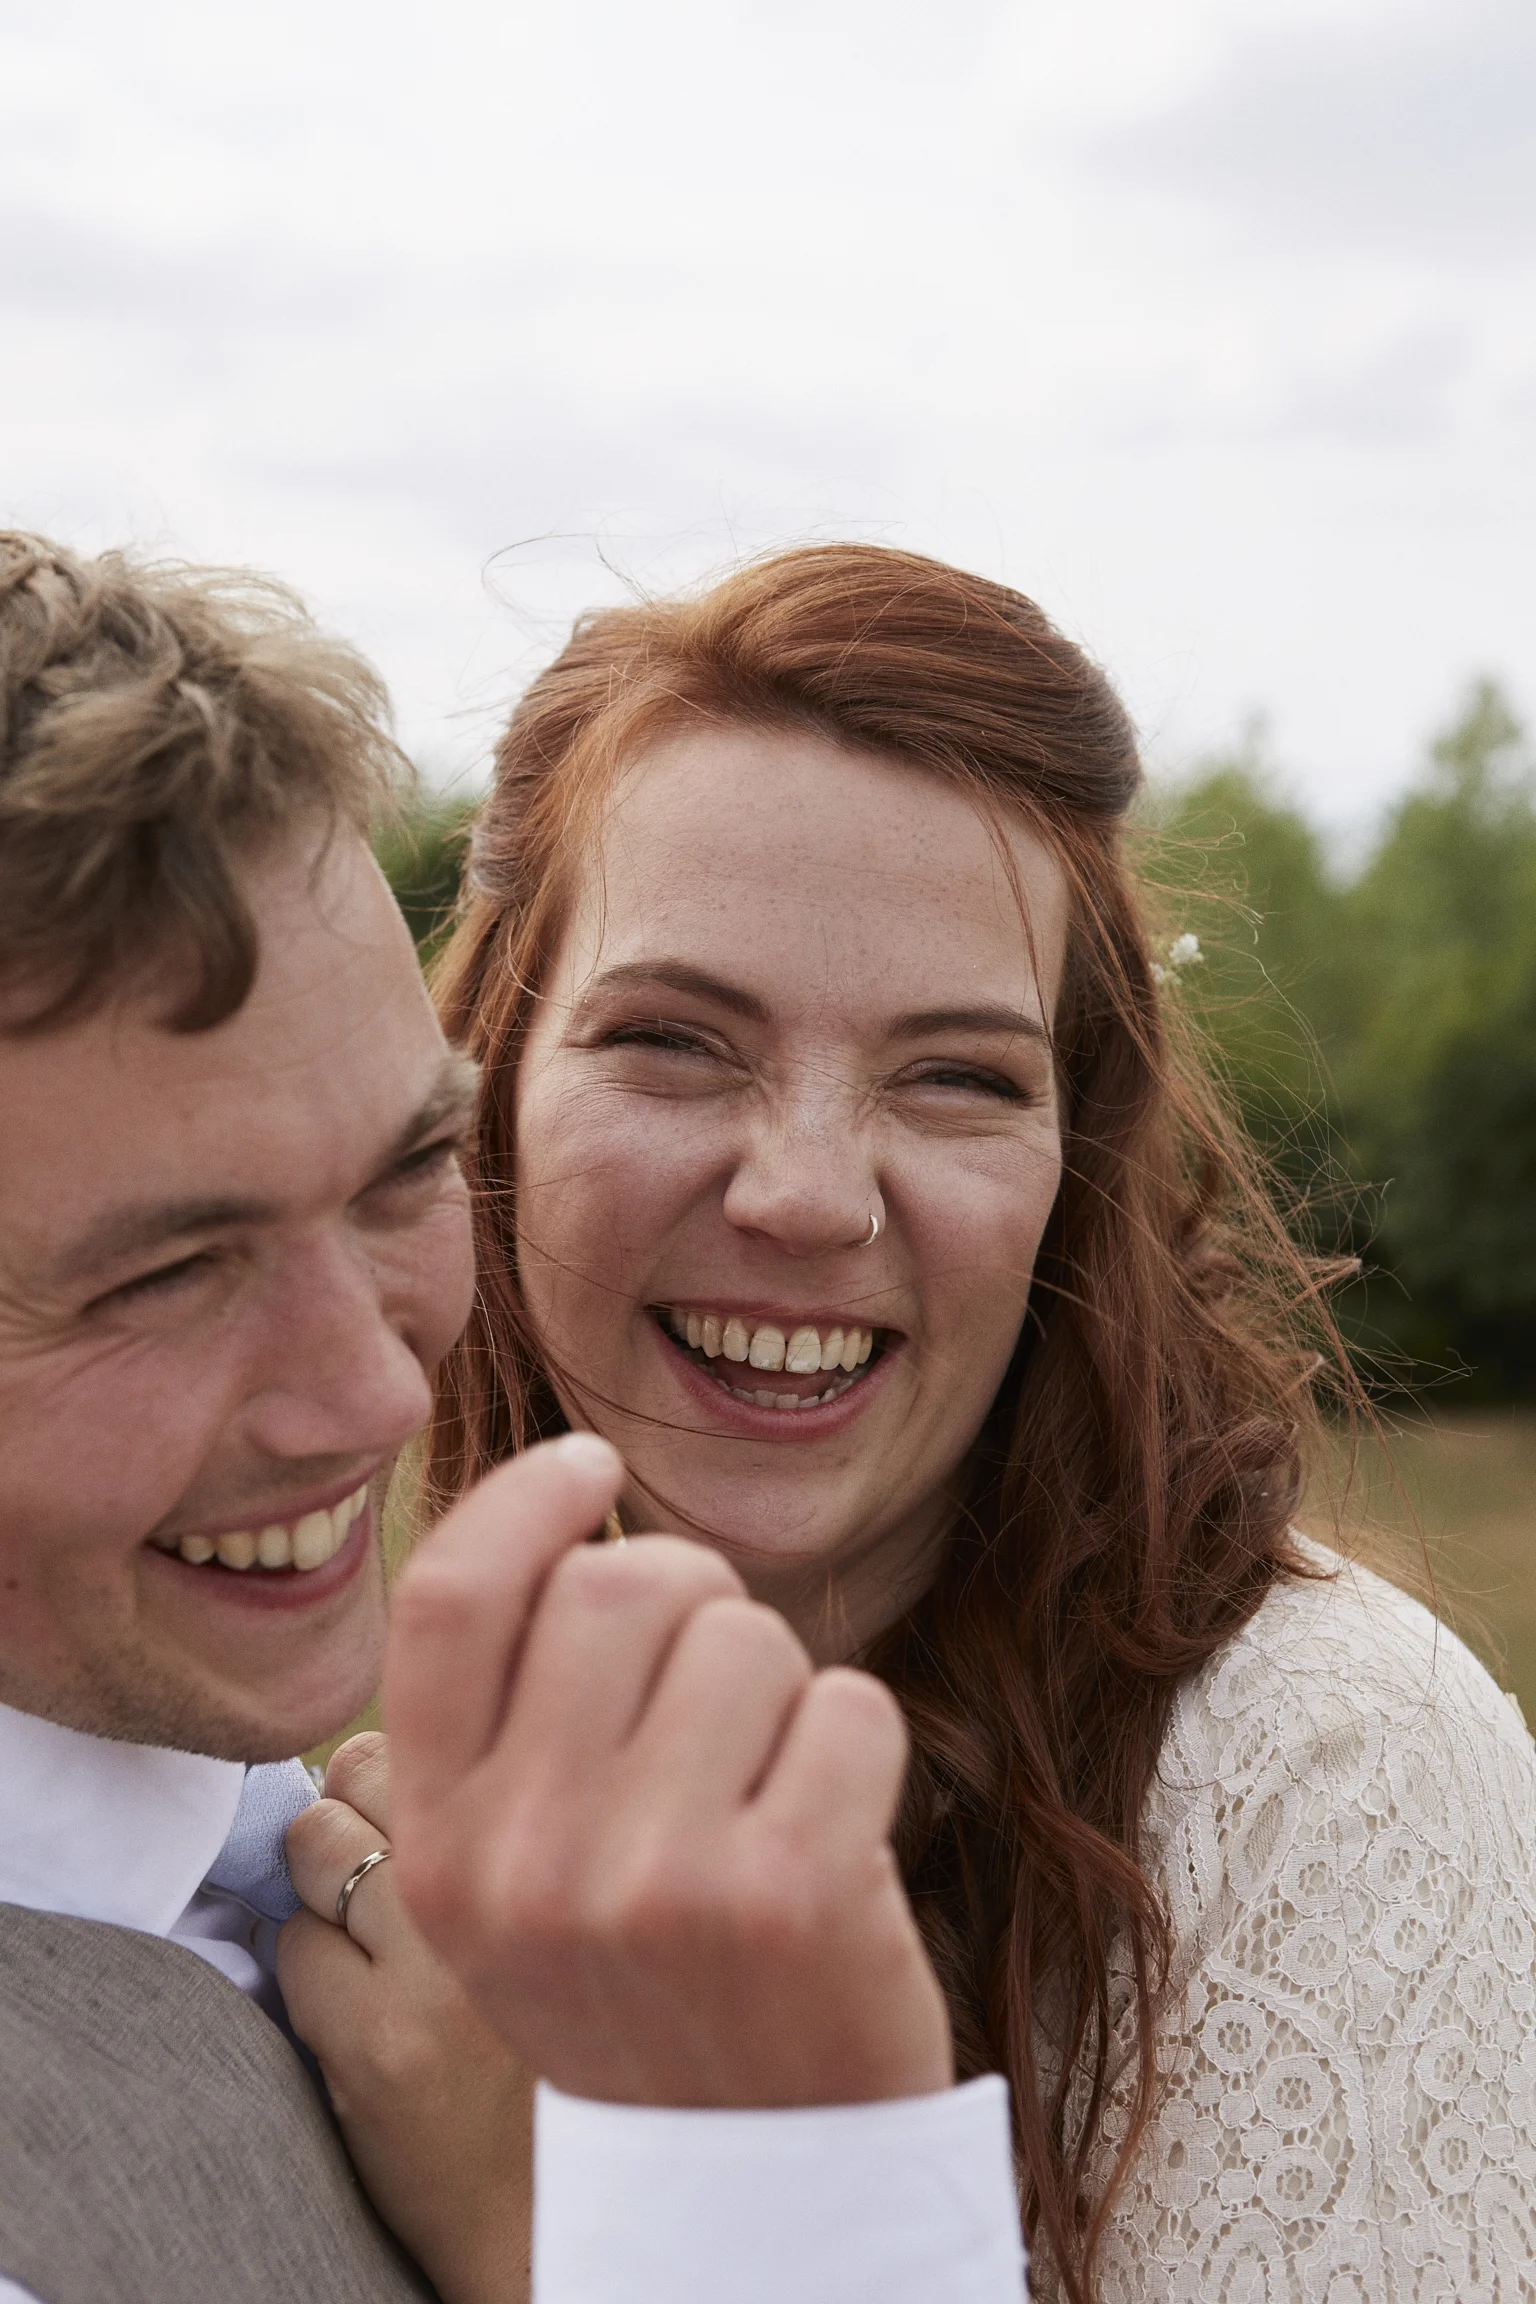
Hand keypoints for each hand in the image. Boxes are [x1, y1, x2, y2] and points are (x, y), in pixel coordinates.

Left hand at [278, 1733, 532, 2303]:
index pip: (428, 1735)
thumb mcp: (541, 1905)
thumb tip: (350, 1757)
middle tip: (373, 1886)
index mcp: (559, 1840)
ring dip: (317, 1892)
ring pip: (315, 1846)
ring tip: (366, 1952)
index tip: (405, 1826)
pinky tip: (357, 2018)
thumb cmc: (540, 2044)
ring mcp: (440, 1968)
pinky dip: (305, 1975)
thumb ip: (479, 1820)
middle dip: (345, 1814)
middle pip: (360, 1768)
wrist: (546, 2211)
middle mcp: (511, 1886)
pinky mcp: (379, 2044)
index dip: (394, 1776)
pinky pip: (294, 1948)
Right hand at [385, 1433, 953, 2109]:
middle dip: (698, 1606)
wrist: (757, 2174)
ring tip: (764, 1800)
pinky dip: (859, 1747)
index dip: (523, 1497)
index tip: (592, 1463)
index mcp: (438, 1841)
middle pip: (622, 1582)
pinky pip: (849, 1702)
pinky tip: (831, 1840)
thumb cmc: (647, 1981)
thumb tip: (570, 1498)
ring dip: (782, 1692)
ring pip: (750, 1634)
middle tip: (715, 1708)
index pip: (449, 1598)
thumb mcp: (515, 1875)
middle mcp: (525, 1859)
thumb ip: (512, 1712)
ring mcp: (654, 1880)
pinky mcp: (789, 1894)